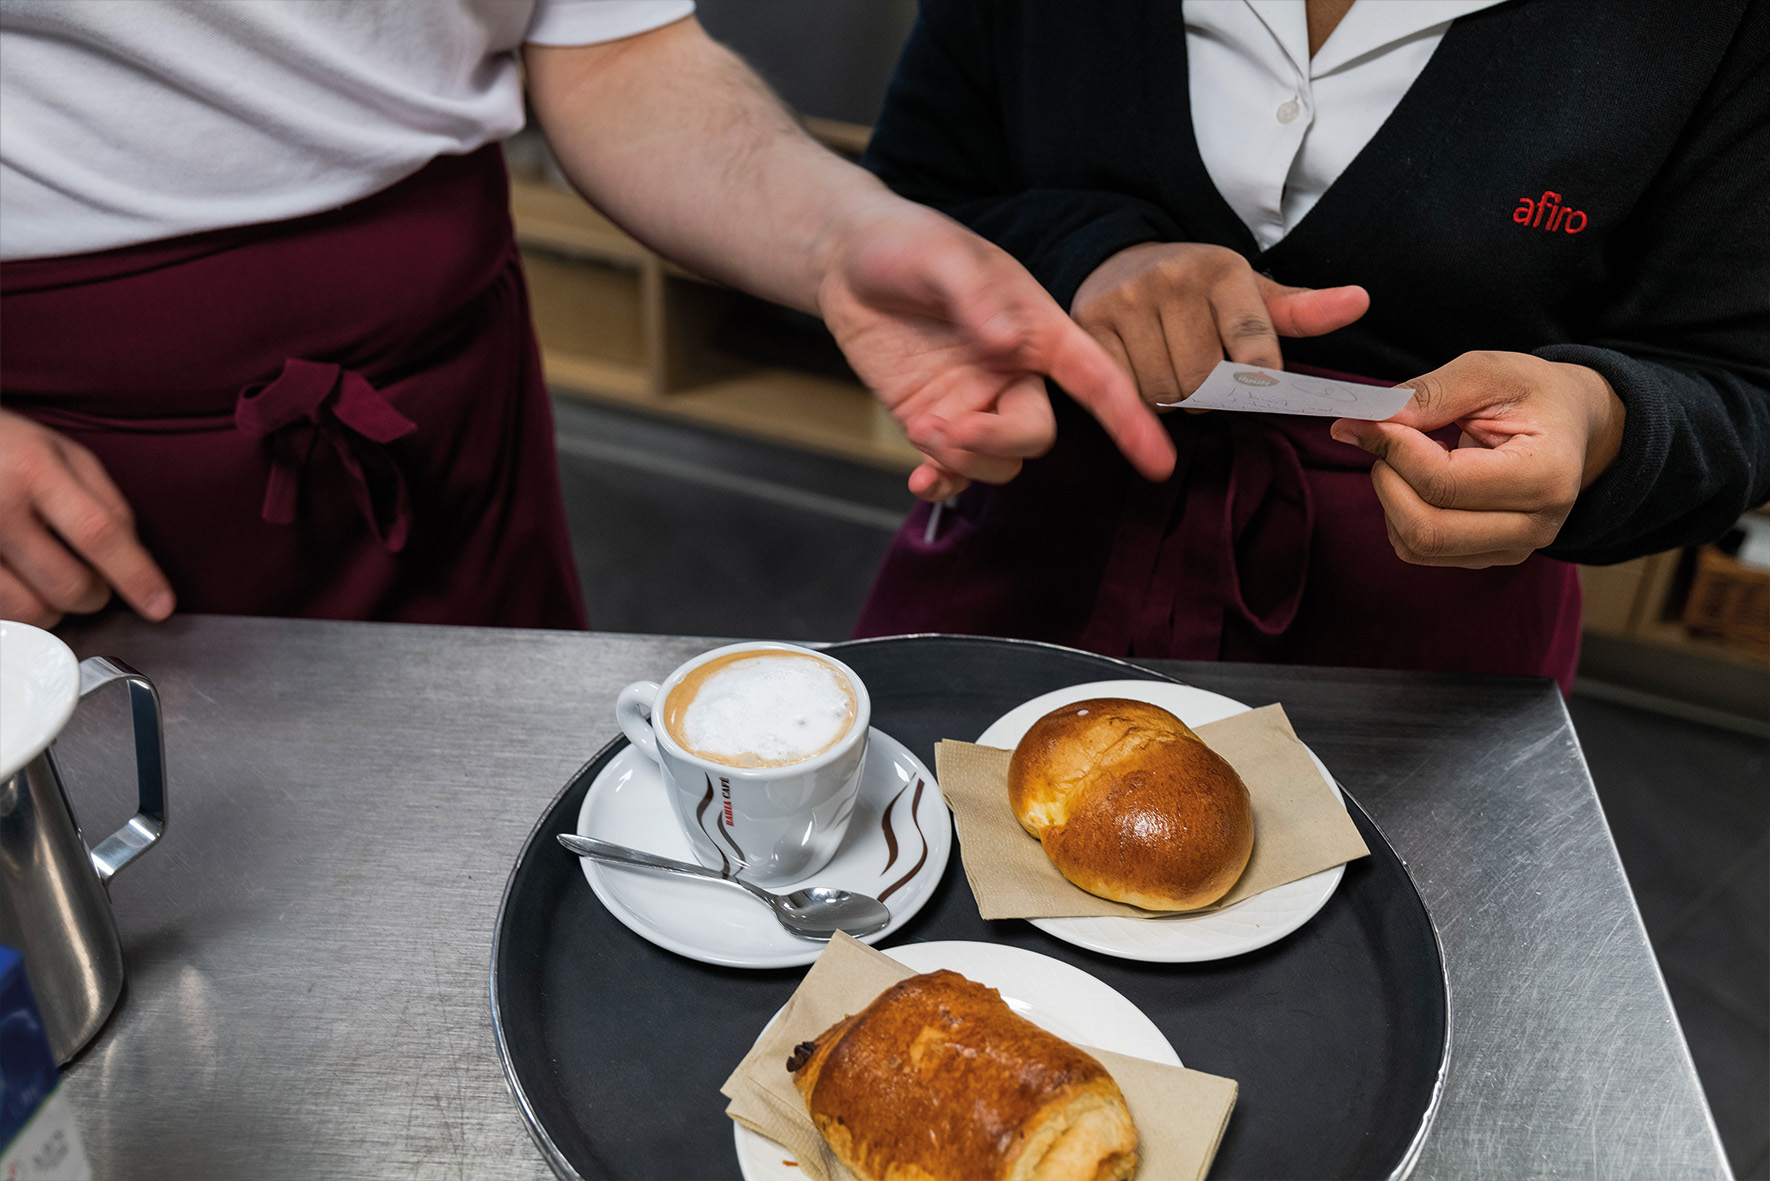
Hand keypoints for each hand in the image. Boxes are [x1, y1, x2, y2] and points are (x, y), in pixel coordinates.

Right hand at [0, 410, 173, 626]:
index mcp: (32, 469)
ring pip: (30, 610)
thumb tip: (137, 558)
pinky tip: (22, 584)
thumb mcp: (61, 452)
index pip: (98, 532)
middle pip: (68, 584)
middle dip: (96, 595)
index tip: (160, 605)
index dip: (135, 575)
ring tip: (50, 580)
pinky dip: (21, 610)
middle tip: (93, 581)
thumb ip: (105, 501)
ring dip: (55, 609)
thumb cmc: (6, 449)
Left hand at [818, 199, 1176, 500]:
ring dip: (963, 460)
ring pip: (999, 460)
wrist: (846, 261)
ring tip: (922, 430)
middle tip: (943, 424)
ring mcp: (973, 401)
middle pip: (1036, 434)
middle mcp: (1013, 373)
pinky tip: (919, 482)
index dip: (1130, 420)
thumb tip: (1006, 343)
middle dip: (997, 440)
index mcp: (1037, 329)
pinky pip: (955, 470)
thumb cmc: (905, 244)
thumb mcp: (942, 258)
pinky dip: (942, 484)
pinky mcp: (933, 419)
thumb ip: (975, 298)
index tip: (1159, 462)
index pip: (1095, 379)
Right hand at [1071, 242, 1368, 404]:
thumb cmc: (1197, 290)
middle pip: (1204, 380)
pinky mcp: (1090, 324)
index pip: (1253, 345)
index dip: (1257, 379)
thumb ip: (1300, 311)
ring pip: (1164, 392)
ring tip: (1171, 373)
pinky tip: (1141, 374)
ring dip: (1172, 400)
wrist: (1117, 261)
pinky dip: (1138, 398)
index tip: (1255, 383)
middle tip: (1204, 378)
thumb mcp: (1250, 293)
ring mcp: (1127, 300)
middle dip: (1209, 394)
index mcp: (1222, 269)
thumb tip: (1360, 302)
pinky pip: (1124, 390)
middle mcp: (1172, 278)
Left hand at [1329, 351, 1625, 567]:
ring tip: (1410, 454)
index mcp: (1547, 475)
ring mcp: (1513, 549)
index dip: (1394, 449)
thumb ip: (1425, 396)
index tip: (1372, 418)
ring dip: (1390, 497)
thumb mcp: (1485, 372)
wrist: (1569, 422)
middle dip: (1388, 478)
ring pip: (1415, 545)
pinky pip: (1417, 551)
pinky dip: (1399, 514)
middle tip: (1387, 438)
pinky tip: (1420, 479)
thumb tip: (1355, 426)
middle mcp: (1537, 526)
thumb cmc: (1530, 393)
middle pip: (1426, 528)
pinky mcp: (1487, 557)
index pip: (1443, 483)